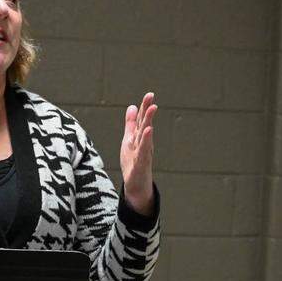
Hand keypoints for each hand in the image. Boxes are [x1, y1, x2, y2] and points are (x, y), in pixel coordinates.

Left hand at [120, 92, 156, 215]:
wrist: (136, 186)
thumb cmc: (133, 163)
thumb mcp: (129, 140)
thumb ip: (130, 124)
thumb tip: (131, 106)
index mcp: (139, 137)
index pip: (141, 119)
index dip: (144, 107)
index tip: (150, 94)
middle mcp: (143, 143)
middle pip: (145, 124)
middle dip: (147, 110)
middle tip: (151, 97)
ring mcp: (143, 152)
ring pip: (146, 135)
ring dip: (148, 122)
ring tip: (152, 109)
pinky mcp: (141, 163)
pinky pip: (143, 150)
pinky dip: (146, 140)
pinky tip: (148, 131)